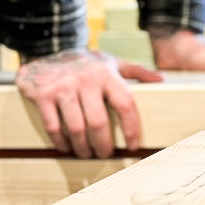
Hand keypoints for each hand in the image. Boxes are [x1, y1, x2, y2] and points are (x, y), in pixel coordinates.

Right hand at [16, 50, 163, 157]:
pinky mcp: (43, 95)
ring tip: (87, 154)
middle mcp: (86, 80)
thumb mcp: (112, 62)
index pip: (125, 104)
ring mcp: (63, 88)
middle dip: (104, 144)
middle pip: (99, 122)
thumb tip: (162, 80)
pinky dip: (60, 142)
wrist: (47, 49)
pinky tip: (67, 148)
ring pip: (76, 128)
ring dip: (83, 147)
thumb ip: (137, 71)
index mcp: (106, 74)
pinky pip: (53, 126)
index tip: (133, 145)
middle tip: (106, 155)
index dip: (131, 128)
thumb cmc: (86, 62)